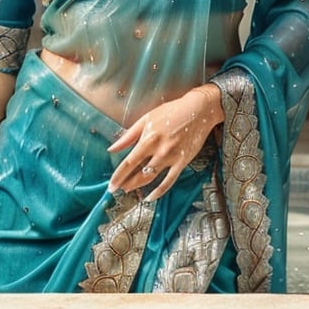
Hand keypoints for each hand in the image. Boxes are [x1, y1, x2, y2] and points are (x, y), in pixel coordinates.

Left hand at [107, 84, 223, 201]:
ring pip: (151, 178)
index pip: (129, 162)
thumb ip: (128, 135)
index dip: (118, 176)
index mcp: (148, 139)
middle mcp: (159, 150)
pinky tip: (150, 197)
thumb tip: (112, 149)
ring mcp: (172, 158)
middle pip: (138, 174)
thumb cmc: (171, 112)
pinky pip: (169, 181)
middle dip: (126, 183)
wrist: (198, 111)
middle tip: (117, 189)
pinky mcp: (182, 162)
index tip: (110, 186)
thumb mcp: (146, 118)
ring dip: (138, 186)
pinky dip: (159, 191)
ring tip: (129, 190)